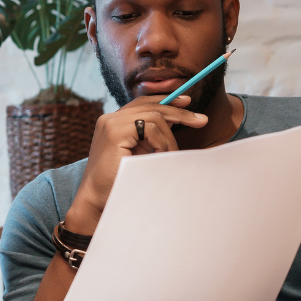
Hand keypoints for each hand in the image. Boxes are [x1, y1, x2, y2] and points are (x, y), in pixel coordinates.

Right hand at [64, 95, 207, 234]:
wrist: (98, 200)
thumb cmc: (119, 181)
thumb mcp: (138, 153)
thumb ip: (148, 137)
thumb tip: (175, 122)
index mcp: (112, 122)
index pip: (142, 103)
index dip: (165, 101)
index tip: (187, 103)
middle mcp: (109, 119)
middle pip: (150, 105)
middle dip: (179, 112)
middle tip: (201, 121)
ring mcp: (110, 123)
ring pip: (154, 116)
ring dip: (169, 137)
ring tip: (171, 155)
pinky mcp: (114, 132)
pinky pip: (150, 127)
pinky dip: (161, 142)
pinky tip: (160, 156)